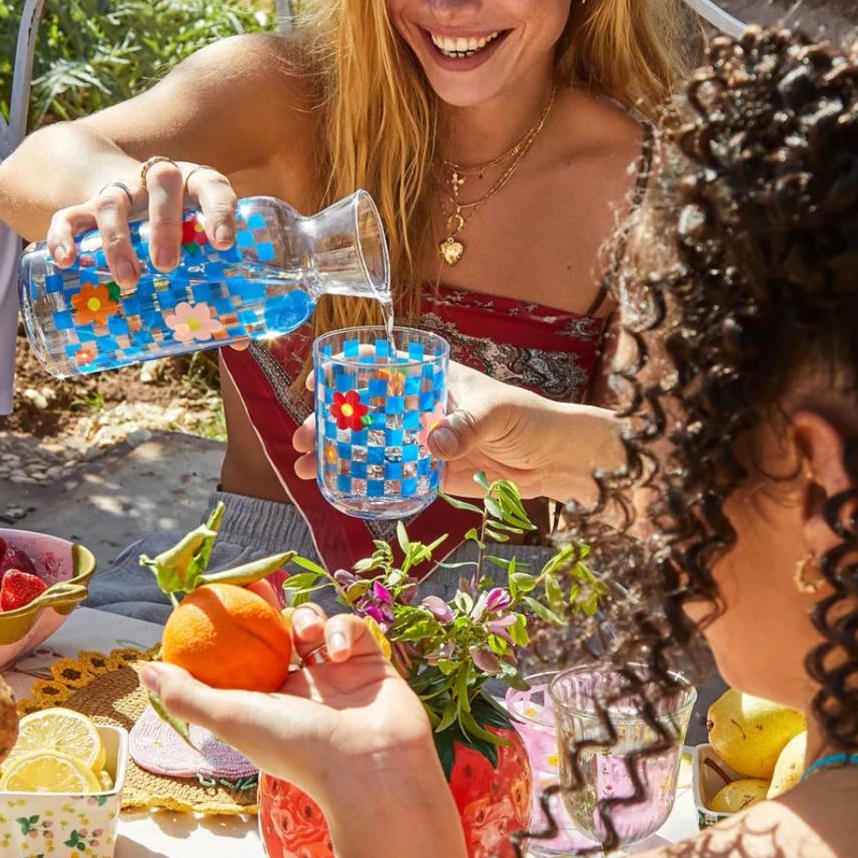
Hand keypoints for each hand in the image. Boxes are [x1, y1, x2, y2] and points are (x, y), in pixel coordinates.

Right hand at [46, 160, 238, 290]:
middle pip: (161, 184)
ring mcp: (120, 191)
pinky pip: (68, 216)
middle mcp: (156, 180)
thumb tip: (242, 342)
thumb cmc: (179, 228)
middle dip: (165, 226)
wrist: (129, 187)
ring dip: (118, 241)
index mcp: (194, 184)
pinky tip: (65, 261)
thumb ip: (221, 286)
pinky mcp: (86, 207)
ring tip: (128, 279)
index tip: (223, 243)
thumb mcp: (199, 245)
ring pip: (113, 204)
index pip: (211, 186)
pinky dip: (63, 236)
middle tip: (167, 266)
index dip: (219, 211)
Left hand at [140, 607, 432, 806]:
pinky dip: (343, 630)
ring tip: (306, 636)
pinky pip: (351, 628)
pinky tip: (338, 651)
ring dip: (308, 618)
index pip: (242, 652)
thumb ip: (187, 694)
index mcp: (267, 700)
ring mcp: (336, 674)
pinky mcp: (369, 661)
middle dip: (268, 606)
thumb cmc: (296, 747)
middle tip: (258, 584)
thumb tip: (143, 670)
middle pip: (278, 632)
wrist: (371, 768)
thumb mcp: (231, 718)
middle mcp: (301, 686)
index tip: (218, 594)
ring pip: (316, 624)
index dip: (229, 622)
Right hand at [293, 361, 621, 499]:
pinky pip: (393, 474)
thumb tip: (430, 442)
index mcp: (433, 379)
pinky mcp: (432, 471)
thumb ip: (464, 426)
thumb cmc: (531, 418)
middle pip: (366, 412)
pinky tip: (340, 487)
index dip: (346, 376)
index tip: (316, 386)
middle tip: (301, 439)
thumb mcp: (497, 413)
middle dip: (330, 423)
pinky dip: (366, 480)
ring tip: (306, 468)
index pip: (383, 370)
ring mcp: (424, 440)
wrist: (556, 461)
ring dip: (339, 454)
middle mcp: (422, 407)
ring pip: (372, 444)